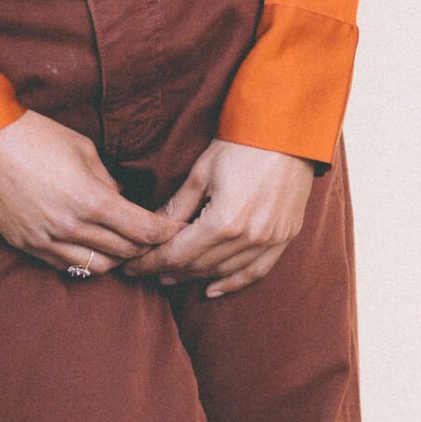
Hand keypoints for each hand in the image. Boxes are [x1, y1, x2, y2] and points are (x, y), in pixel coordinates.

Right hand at [0, 112, 184, 274]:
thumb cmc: (36, 135)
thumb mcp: (83, 150)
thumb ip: (107, 181)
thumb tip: (123, 200)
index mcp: (91, 200)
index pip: (142, 230)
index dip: (166, 233)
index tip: (179, 232)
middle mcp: (70, 227)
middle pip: (124, 253)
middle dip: (146, 247)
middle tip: (156, 239)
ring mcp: (45, 240)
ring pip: (96, 266)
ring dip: (116, 258)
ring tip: (124, 245)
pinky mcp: (25, 245)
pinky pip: (64, 265)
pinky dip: (84, 260)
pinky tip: (90, 247)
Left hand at [119, 138, 314, 299]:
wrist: (287, 132)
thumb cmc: (241, 145)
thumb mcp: (201, 172)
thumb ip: (177, 205)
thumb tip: (152, 226)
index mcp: (223, 222)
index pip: (177, 254)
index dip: (151, 263)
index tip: (132, 267)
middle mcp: (248, 238)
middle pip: (199, 266)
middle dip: (170, 270)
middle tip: (149, 271)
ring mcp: (270, 240)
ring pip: (224, 271)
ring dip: (197, 277)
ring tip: (174, 276)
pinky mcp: (285, 236)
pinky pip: (257, 271)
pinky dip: (234, 282)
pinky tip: (213, 289)